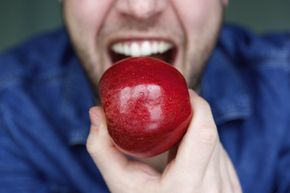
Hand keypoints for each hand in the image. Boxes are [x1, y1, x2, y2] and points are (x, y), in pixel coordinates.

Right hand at [86, 90, 241, 192]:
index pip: (204, 133)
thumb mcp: (120, 183)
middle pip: (211, 133)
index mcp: (187, 186)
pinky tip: (188, 151)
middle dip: (195, 113)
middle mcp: (215, 188)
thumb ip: (102, 148)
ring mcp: (228, 189)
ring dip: (199, 129)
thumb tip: (95, 112)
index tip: (183, 92)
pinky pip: (221, 155)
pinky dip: (205, 144)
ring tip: (178, 131)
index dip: (198, 105)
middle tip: (175, 106)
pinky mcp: (233, 187)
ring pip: (218, 143)